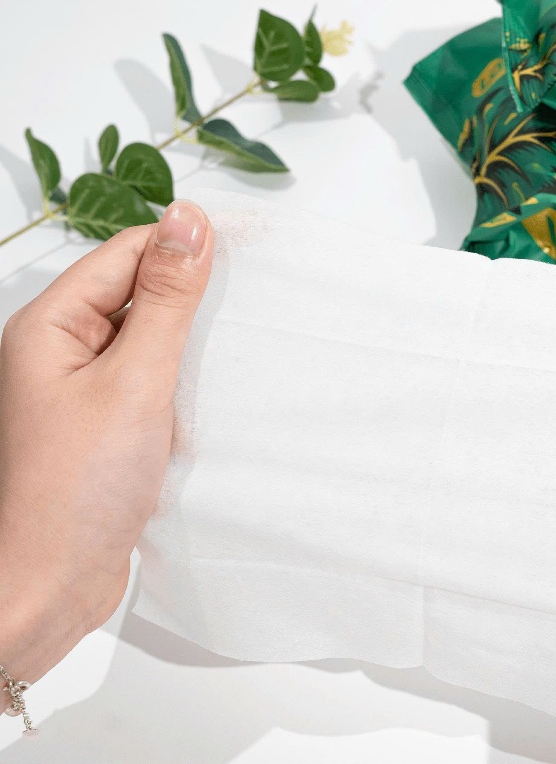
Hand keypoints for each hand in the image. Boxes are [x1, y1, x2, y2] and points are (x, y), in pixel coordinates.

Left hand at [0, 201, 211, 697]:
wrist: (46, 593)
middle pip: (137, 291)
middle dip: (193, 297)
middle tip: (252, 305)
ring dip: (190, 343)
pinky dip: (183, 382)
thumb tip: (189, 219)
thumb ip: (166, 299)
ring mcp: (80, 390)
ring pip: (148, 338)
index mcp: (49, 326)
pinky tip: (211, 395)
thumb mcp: (134, 382)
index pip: (127, 253)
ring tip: (236, 352)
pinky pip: (149, 380)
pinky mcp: (103, 426)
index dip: (185, 246)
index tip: (250, 251)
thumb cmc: (75, 492)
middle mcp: (58, 351)